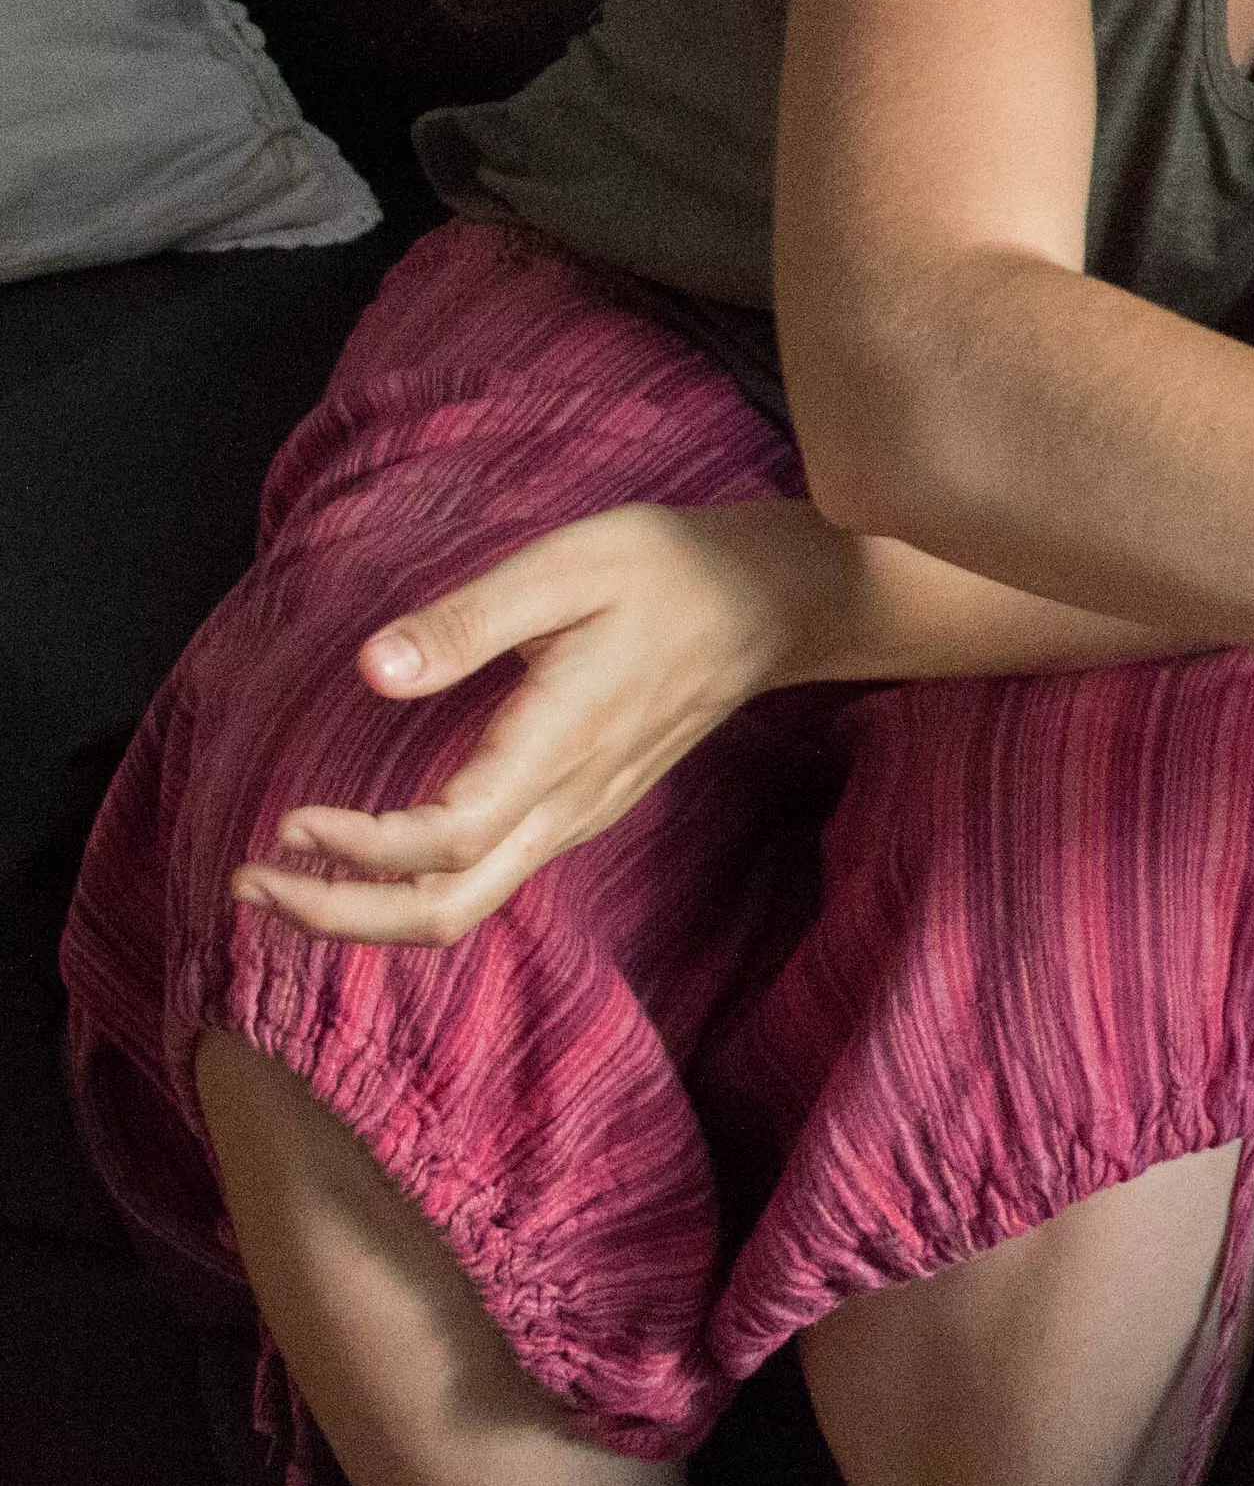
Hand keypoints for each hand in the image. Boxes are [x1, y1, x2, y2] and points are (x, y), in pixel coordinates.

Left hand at [235, 501, 840, 947]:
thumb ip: (466, 623)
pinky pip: (489, 879)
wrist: (771, 603)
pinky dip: (413, 888)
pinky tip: (367, 856)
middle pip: (449, 910)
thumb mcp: (565, 568)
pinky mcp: (580, 809)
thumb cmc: (668, 573)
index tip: (287, 818)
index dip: (357, 847)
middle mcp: (570, 803)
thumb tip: (372, 670)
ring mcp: (580, 815)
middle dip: (342, 916)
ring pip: (468, 906)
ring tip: (286, 878)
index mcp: (560, 746)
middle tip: (251, 885)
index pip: (443, 840)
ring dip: (370, 910)